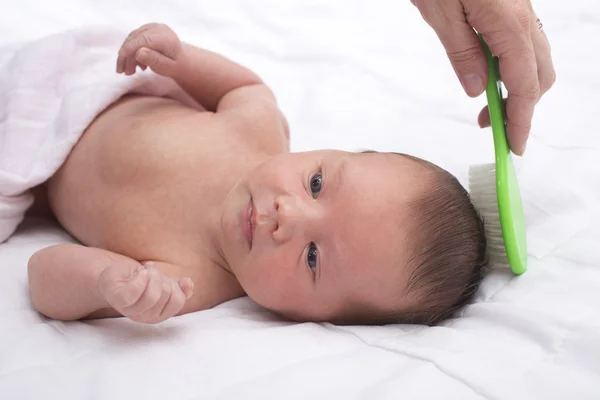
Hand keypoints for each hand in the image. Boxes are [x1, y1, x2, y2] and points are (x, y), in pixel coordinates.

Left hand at [98, 260, 193, 323]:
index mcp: (159, 314)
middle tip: (152, 272)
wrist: (114, 276)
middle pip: (167, 294)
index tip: (165, 277)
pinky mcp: (119, 300)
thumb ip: (179, 287)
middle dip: (162, 277)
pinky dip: (140, 277)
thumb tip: (188, 284)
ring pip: (153, 294)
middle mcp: (146, 317)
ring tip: (144, 270)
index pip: (178, 300)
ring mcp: (131, 311)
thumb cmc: (139, 280)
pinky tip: (139, 272)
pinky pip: (135, 291)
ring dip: (151, 274)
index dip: (175, 284)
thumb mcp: (163, 283)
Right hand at [116, 23, 182, 77]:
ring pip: (131, 39)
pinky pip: (133, 39)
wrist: (181, 60)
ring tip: (130, 71)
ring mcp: (151, 27)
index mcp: (165, 37)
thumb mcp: (167, 67)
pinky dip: (131, 51)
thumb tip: (139, 52)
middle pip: (134, 40)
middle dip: (126, 57)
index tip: (121, 68)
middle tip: (125, 73)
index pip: (141, 40)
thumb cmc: (175, 65)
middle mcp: (158, 28)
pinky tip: (136, 64)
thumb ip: (155, 60)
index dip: (128, 52)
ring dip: (127, 56)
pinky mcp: (146, 29)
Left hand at [411, 0, 555, 154]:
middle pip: (539, 75)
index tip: (512, 147)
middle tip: (490, 128)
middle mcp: (524, 16)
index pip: (524, 85)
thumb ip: (462, 52)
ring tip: (487, 105)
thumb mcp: (439, 11)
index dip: (521, 120)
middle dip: (521, 108)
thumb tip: (479, 89)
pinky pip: (523, 43)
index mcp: (508, 22)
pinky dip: (513, 66)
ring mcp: (522, 9)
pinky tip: (489, 72)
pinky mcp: (513, 5)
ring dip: (518, 88)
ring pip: (535, 59)